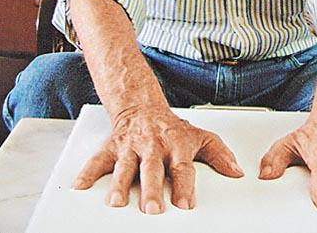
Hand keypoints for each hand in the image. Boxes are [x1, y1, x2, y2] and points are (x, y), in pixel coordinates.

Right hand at [73, 108, 243, 213]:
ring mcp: (131, 146)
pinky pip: (97, 160)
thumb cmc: (171, 128)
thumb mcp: (199, 136)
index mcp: (176, 145)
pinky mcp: (112, 147)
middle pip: (152, 169)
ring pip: (125, 166)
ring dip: (121, 184)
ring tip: (117, 203)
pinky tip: (79, 187)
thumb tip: (237, 172)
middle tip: (153, 210)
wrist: (143, 106)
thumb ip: (218, 154)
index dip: (184, 186)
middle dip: (152, 189)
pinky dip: (87, 173)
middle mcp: (153, 146)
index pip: (182, 168)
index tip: (185, 205)